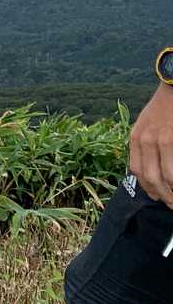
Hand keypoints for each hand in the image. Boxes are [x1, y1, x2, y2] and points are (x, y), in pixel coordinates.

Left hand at [130, 84, 172, 207]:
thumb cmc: (165, 107)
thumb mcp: (147, 123)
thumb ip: (145, 144)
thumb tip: (150, 169)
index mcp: (136, 138)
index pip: (138, 171)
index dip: (148, 188)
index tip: (158, 197)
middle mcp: (146, 140)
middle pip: (152, 179)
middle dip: (164, 196)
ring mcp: (162, 140)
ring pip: (167, 178)